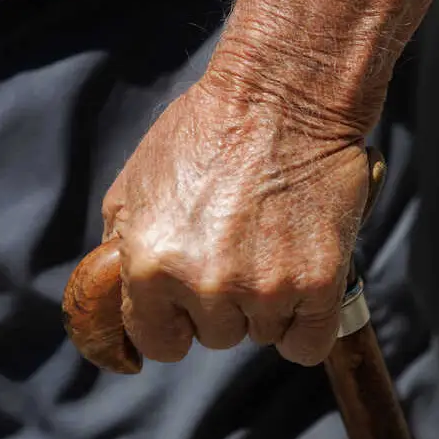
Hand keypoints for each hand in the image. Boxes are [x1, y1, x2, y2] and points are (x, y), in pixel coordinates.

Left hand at [100, 79, 371, 366]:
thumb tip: (121, 293)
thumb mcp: (136, 181)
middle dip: (223, 304)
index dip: (173, 324)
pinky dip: (307, 323)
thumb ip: (124, 245)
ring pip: (263, 334)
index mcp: (150, 266)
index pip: (158, 343)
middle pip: (216, 337)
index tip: (187, 308)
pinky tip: (303, 282)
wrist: (283, 95)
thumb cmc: (207, 129)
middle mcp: (204, 285)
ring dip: (268, 305)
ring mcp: (264, 288)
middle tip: (238, 249)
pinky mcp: (318, 283)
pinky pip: (308, 344)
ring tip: (273, 244)